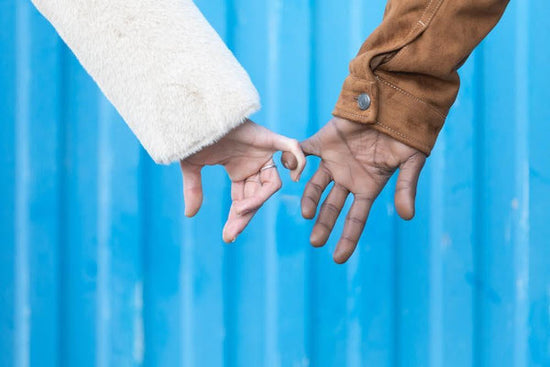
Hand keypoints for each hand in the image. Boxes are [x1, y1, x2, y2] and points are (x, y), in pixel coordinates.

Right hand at [180, 120, 305, 242]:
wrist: (196, 112)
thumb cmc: (195, 134)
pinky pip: (293, 150)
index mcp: (239, 171)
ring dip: (257, 200)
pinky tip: (293, 177)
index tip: (228, 236)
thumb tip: (190, 215)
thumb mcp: (192, 167)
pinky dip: (298, 162)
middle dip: (245, 216)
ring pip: (271, 183)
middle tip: (231, 233)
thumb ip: (194, 189)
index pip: (243, 200)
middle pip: (258, 196)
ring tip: (239, 209)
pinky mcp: (270, 138)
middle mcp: (254, 164)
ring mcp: (264, 152)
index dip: (237, 219)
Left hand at [283, 117, 425, 263]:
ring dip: (310, 199)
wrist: (394, 103)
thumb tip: (407, 216)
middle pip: (332, 207)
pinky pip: (304, 152)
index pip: (355, 219)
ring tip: (307, 213)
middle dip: (324, 225)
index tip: (337, 258)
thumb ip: (406, 188)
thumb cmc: (405, 135)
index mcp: (367, 187)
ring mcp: (333, 161)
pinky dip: (294, 159)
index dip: (347, 238)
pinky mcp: (323, 141)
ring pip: (315, 186)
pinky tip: (288, 168)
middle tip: (316, 241)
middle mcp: (347, 178)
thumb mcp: (410, 163)